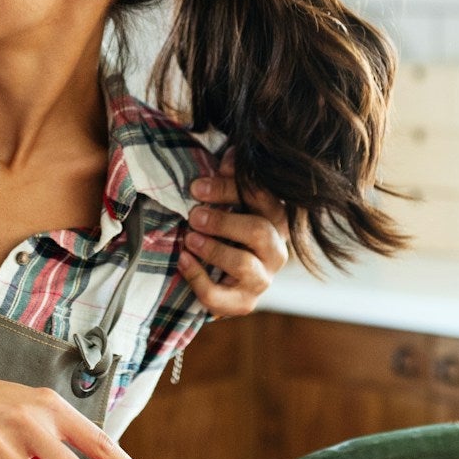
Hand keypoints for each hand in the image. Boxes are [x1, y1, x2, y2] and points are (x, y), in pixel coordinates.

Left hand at [180, 150, 291, 318]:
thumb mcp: (230, 202)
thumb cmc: (228, 230)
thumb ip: (230, 180)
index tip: (196, 187)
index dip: (228, 189)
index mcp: (276, 220)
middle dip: (222, 222)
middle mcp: (276, 251)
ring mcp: (262, 280)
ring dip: (212, 249)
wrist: (225, 279)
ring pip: (242, 264)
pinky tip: (182, 260)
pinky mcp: (243, 303)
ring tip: (188, 237)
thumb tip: (231, 155)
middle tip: (193, 215)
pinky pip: (219, 295)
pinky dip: (197, 277)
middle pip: (258, 232)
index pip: (261, 198)